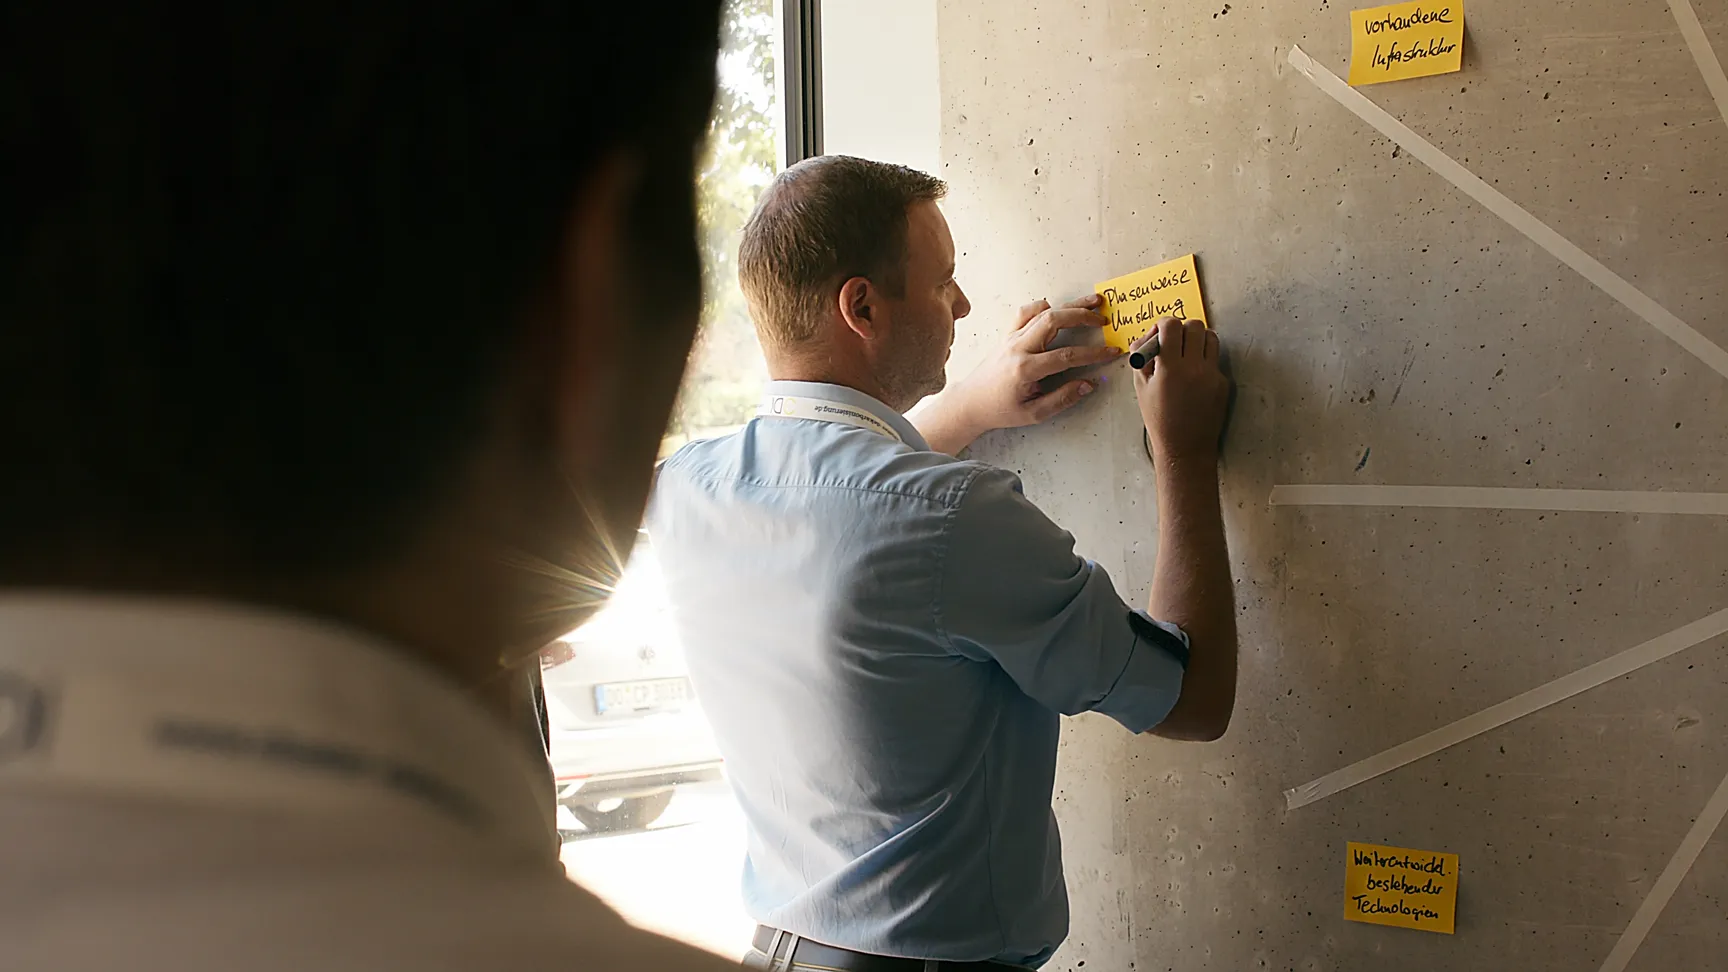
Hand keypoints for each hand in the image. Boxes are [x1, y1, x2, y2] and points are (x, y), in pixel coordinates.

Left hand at [911, 295, 1122, 453]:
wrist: (971, 402)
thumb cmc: (1000, 409)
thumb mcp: (1034, 413)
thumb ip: (1063, 398)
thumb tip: (1088, 384)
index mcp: (1025, 369)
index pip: (1067, 356)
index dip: (1093, 354)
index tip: (1111, 352)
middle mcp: (1018, 348)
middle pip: (1053, 321)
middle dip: (1082, 317)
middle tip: (1103, 320)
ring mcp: (1011, 338)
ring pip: (1042, 312)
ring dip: (1069, 306)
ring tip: (1091, 304)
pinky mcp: (1008, 335)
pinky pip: (1025, 313)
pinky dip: (1042, 307)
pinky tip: (1057, 308)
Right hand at [1133, 316, 1229, 462]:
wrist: (1185, 447)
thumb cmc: (1159, 419)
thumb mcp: (1142, 388)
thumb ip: (1143, 358)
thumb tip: (1149, 337)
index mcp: (1170, 368)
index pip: (1172, 326)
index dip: (1163, 324)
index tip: (1160, 333)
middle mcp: (1194, 368)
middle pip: (1195, 326)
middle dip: (1182, 329)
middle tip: (1174, 341)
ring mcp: (1212, 375)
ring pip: (1211, 337)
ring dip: (1198, 339)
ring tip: (1188, 352)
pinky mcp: (1223, 382)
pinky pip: (1215, 359)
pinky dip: (1204, 360)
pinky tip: (1194, 376)